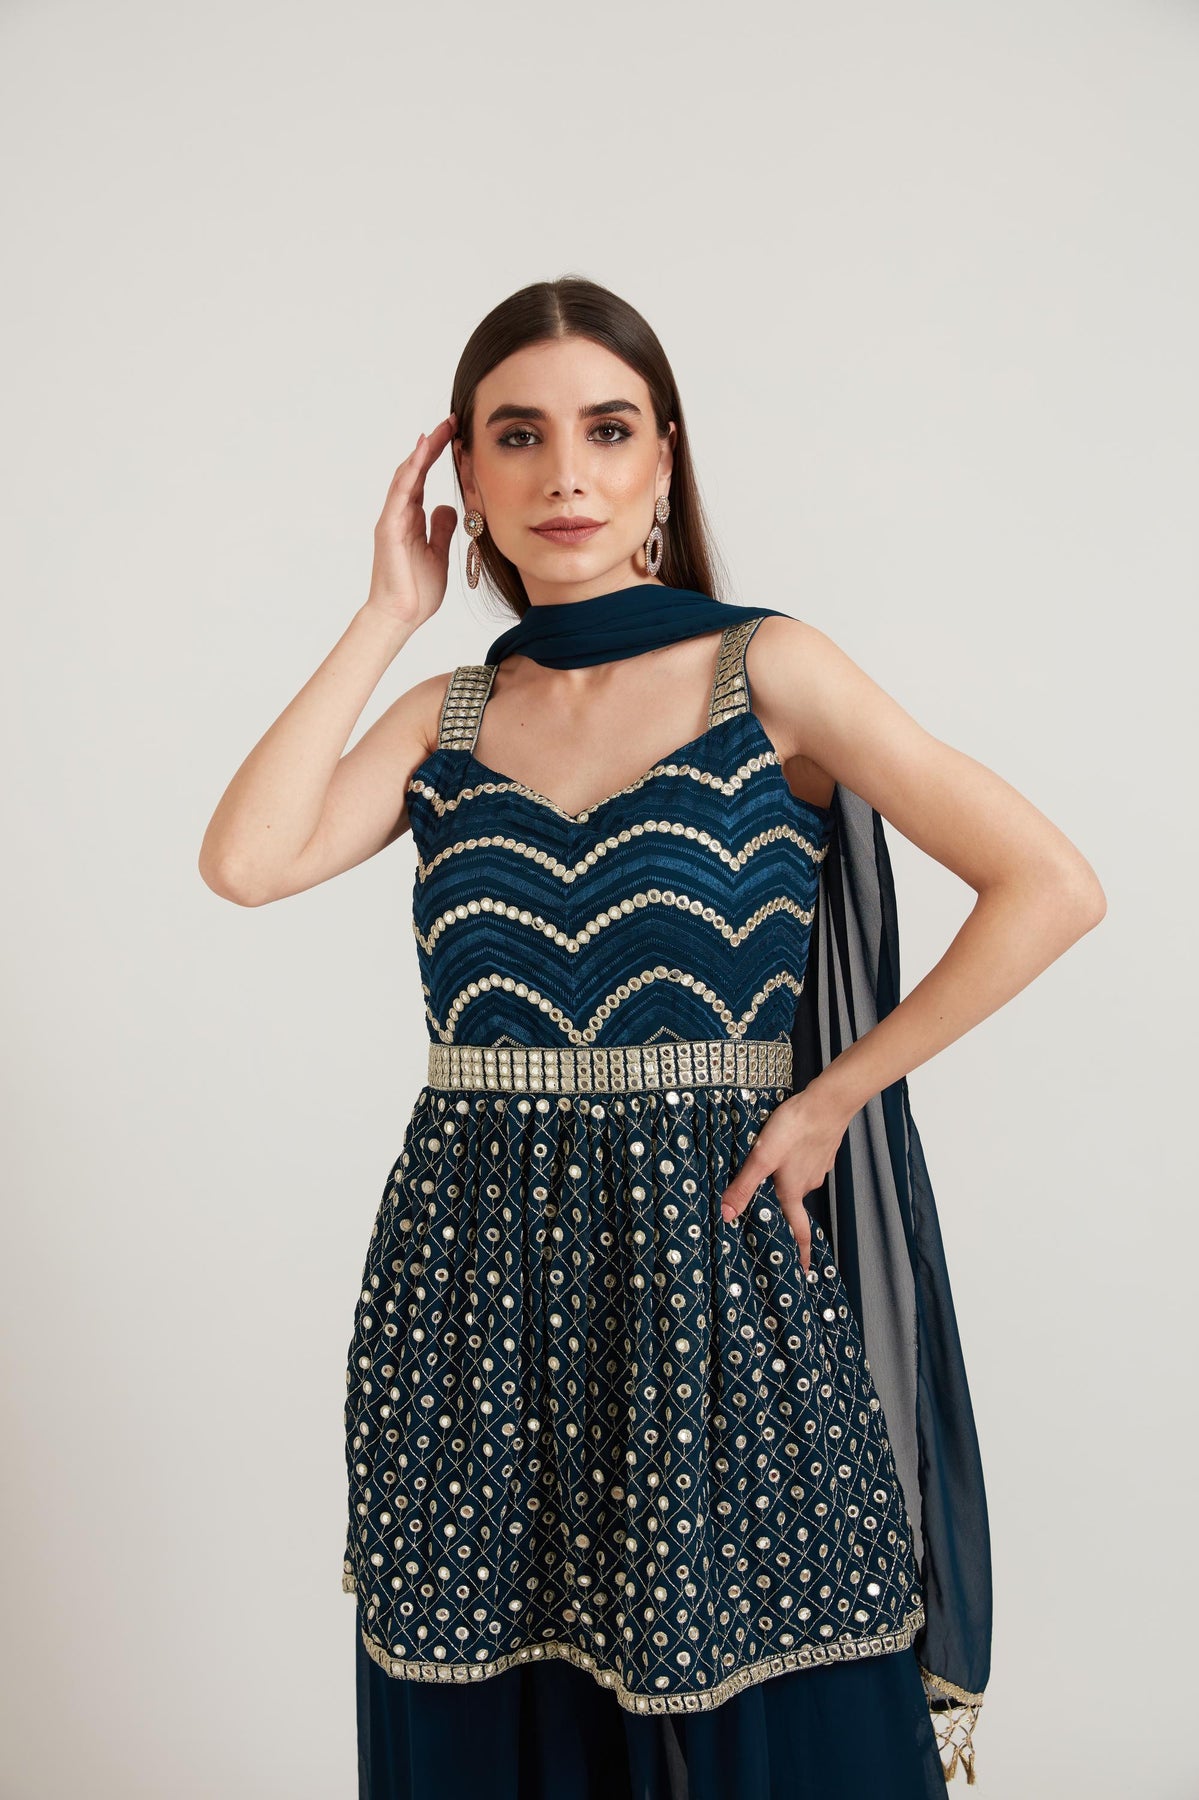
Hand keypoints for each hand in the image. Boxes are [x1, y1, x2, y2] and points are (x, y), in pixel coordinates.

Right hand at [364, 414, 460, 630]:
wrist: (400, 616)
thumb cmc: (417, 591)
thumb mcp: (439, 554)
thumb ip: (442, 529)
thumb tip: (449, 507)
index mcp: (412, 520)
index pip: (424, 479)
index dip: (438, 456)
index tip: (456, 436)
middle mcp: (399, 514)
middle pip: (415, 470)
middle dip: (432, 445)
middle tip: (451, 422)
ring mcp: (392, 519)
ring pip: (405, 476)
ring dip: (422, 451)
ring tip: (438, 430)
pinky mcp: (388, 528)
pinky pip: (399, 494)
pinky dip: (409, 472)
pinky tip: (421, 454)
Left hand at [717, 1084, 849, 1274]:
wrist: (828, 1103)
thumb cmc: (794, 1130)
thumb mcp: (761, 1158)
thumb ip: (743, 1187)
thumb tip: (726, 1216)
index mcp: (792, 1192)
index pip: (799, 1231)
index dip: (801, 1253)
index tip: (803, 1271)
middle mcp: (808, 1183)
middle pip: (794, 1202)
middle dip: (783, 1204)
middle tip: (770, 1199)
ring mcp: (818, 1166)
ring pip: (799, 1179)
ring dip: (787, 1177)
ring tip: (773, 1164)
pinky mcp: (822, 1149)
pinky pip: (806, 1160)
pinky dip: (796, 1158)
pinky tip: (788, 1145)